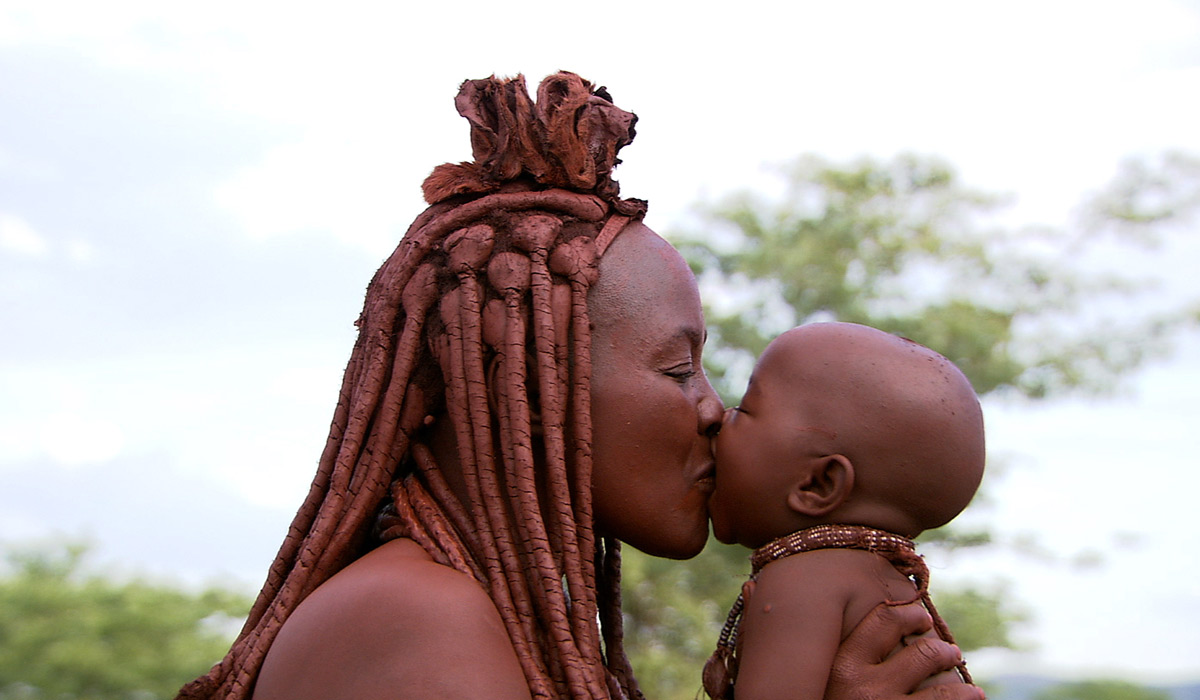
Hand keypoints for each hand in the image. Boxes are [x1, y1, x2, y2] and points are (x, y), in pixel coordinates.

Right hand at [825, 603, 984, 699]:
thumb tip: (888, 636)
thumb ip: (848, 666)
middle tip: (951, 652)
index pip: (882, 621)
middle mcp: (866, 689)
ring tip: (972, 693)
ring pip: (946, 694)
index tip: (920, 617)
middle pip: (921, 654)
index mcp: (842, 667)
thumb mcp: (827, 686)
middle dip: (943, 651)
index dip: (908, 615)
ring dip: (965, 692)